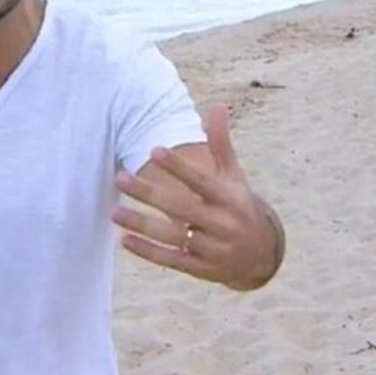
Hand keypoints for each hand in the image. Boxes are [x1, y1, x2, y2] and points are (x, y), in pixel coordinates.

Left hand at [111, 104, 281, 289]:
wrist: (261, 257)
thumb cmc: (239, 207)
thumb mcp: (234, 177)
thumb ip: (221, 144)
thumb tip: (216, 106)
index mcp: (229, 199)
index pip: (201, 181)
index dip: (178, 167)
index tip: (154, 150)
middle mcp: (221, 224)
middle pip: (181, 208)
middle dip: (149, 193)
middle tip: (120, 177)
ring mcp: (211, 249)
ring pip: (172, 236)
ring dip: (141, 224)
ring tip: (113, 211)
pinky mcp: (200, 269)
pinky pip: (171, 260)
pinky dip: (148, 252)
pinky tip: (124, 240)